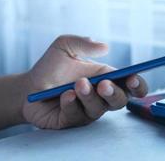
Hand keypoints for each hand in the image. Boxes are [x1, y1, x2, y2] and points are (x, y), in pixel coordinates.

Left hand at [22, 35, 147, 128]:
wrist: (28, 86)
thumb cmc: (50, 67)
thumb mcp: (64, 46)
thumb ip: (83, 43)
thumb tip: (104, 46)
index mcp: (105, 78)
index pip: (129, 85)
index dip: (137, 84)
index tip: (132, 78)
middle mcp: (99, 96)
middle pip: (120, 101)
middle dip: (114, 93)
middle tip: (103, 83)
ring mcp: (86, 110)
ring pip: (99, 109)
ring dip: (90, 97)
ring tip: (78, 85)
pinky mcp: (72, 121)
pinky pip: (77, 116)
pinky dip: (72, 104)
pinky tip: (65, 96)